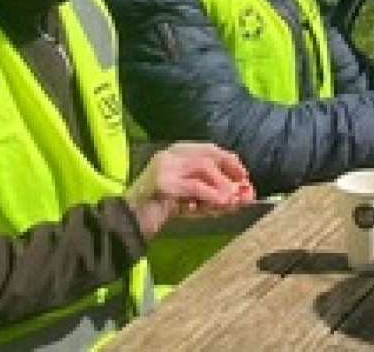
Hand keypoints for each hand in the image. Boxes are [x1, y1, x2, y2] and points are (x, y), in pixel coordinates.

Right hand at [124, 142, 254, 238]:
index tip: (245, 176)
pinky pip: (194, 186)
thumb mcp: (192, 198)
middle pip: (209, 154)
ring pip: (204, 167)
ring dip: (223, 184)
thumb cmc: (161, 210)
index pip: (210, 149)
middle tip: (243, 190)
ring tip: (232, 201)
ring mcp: (164, 166)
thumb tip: (243, 194)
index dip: (230, 161)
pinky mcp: (162, 182)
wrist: (129, 223)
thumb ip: (214, 192)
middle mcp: (170, 154)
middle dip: (230, 171)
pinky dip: (212, 195)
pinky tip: (221, 204)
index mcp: (177, 152)